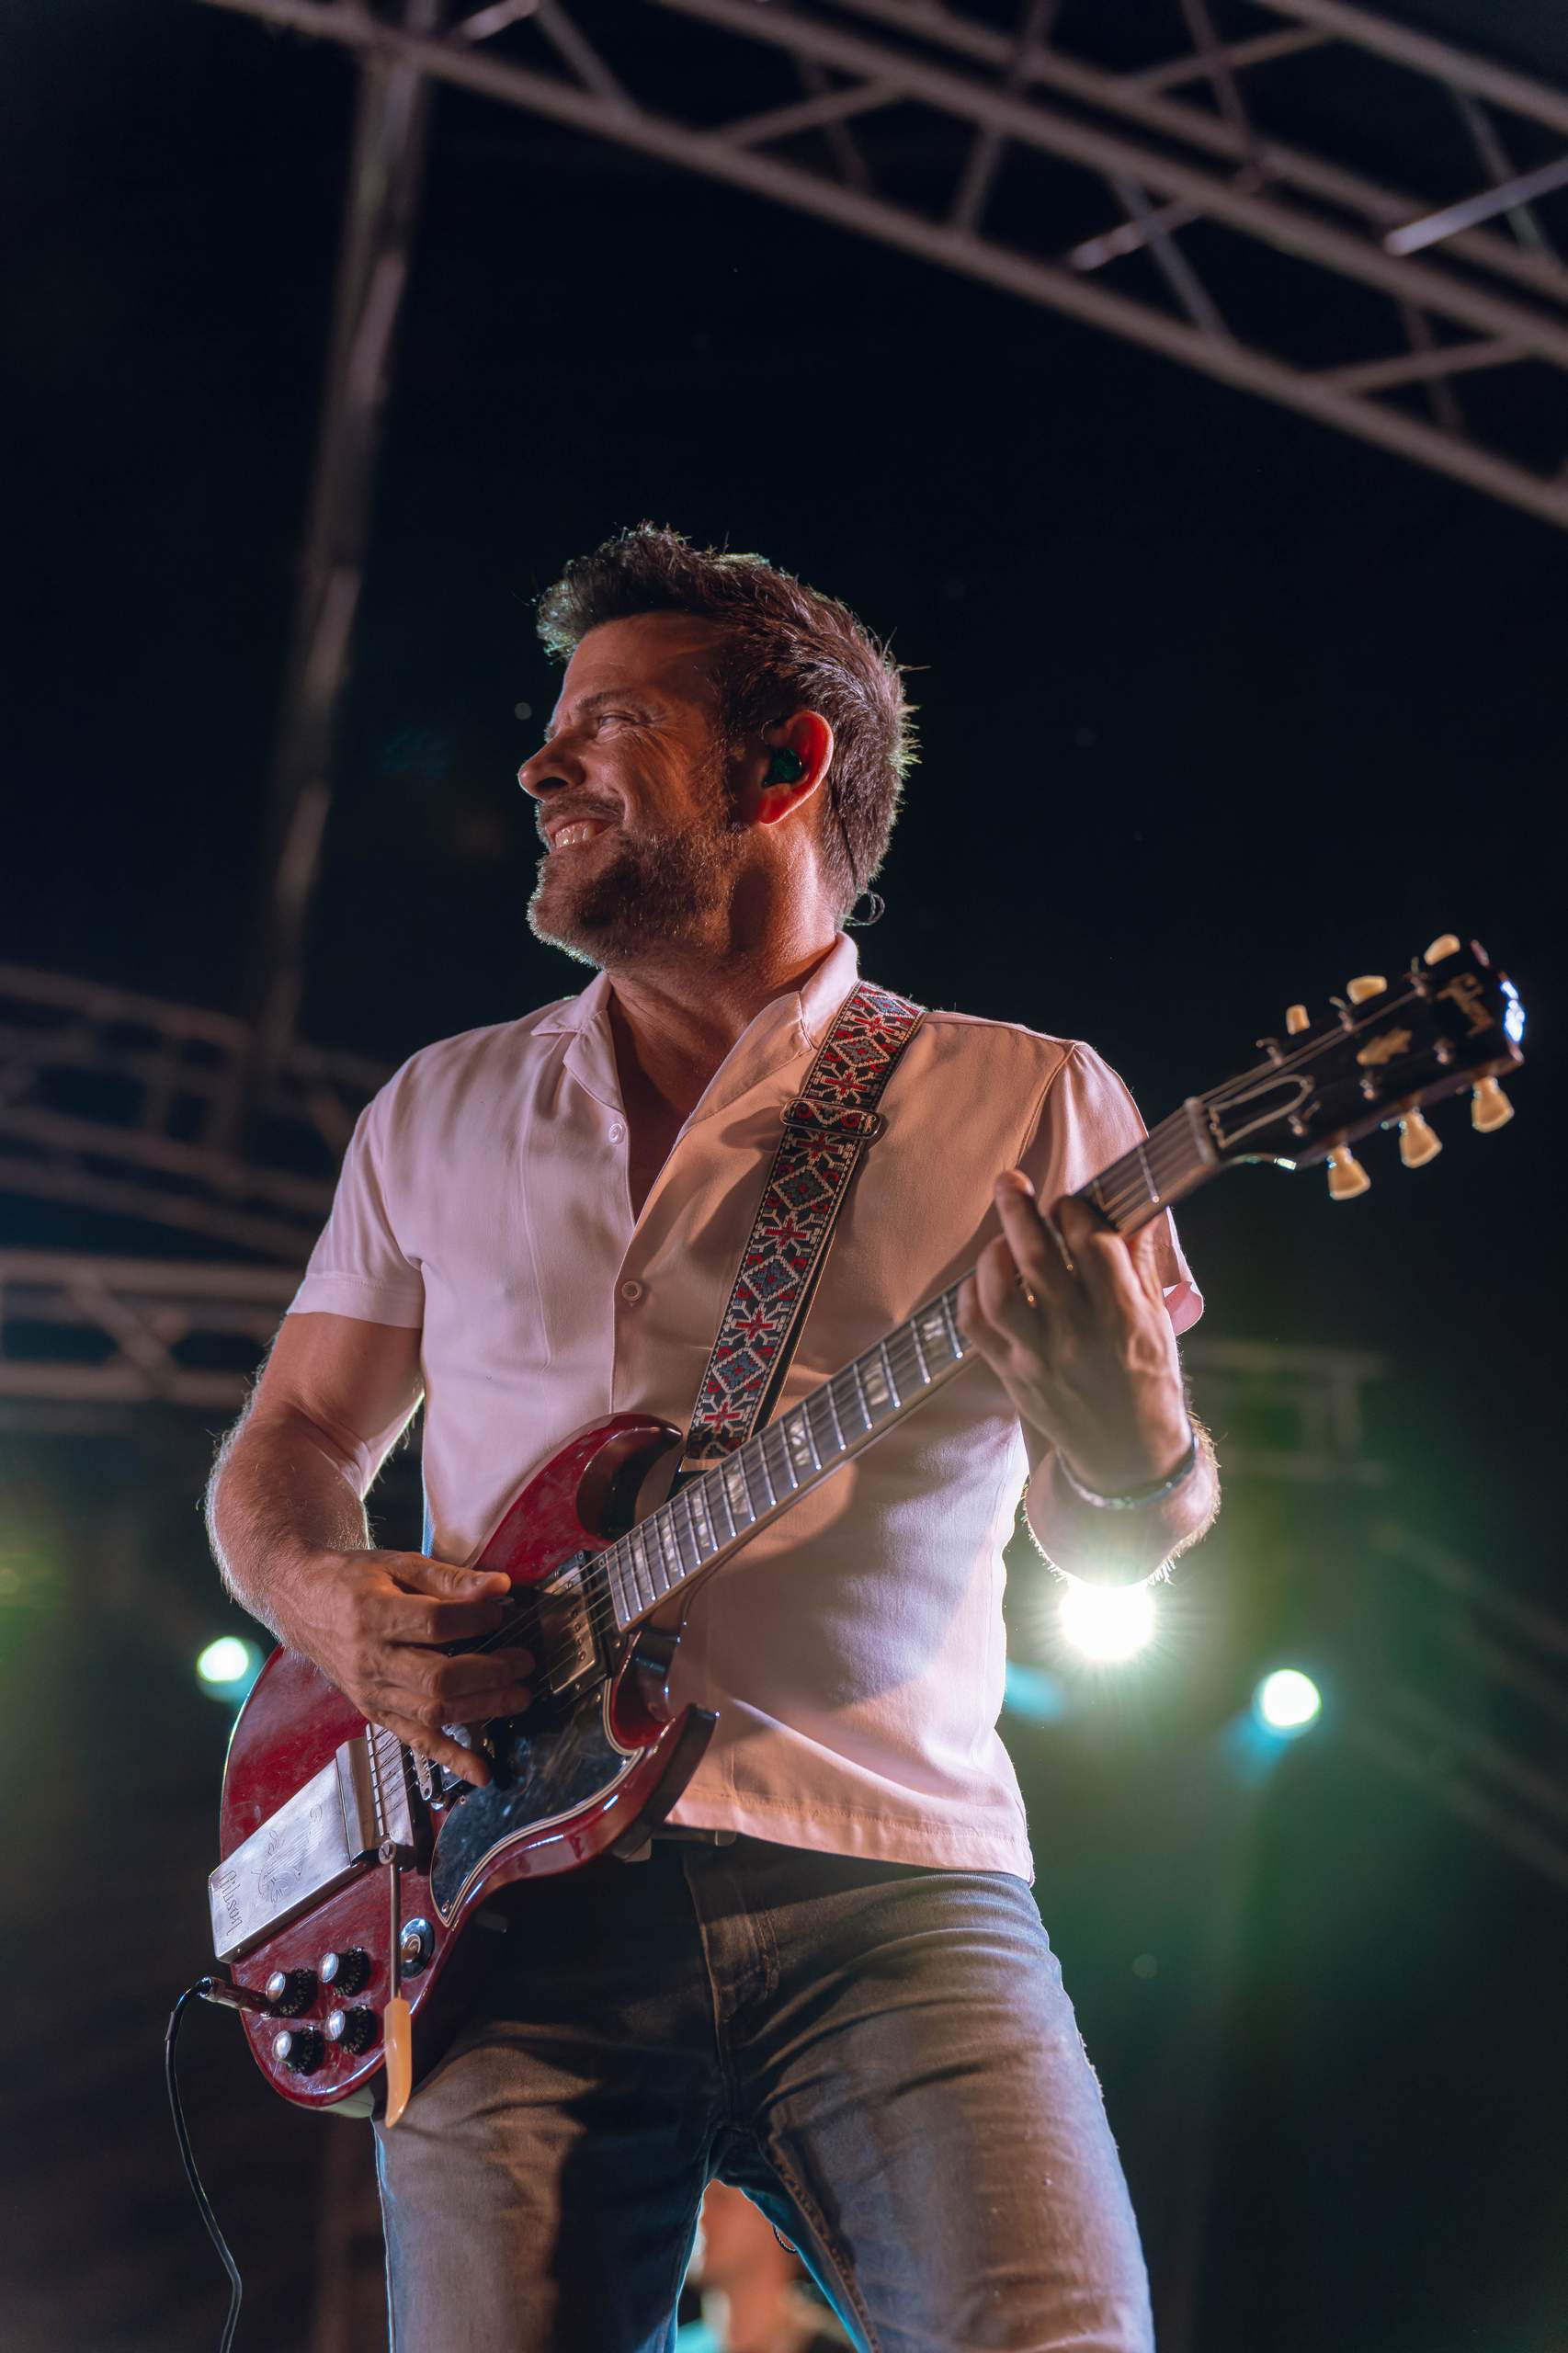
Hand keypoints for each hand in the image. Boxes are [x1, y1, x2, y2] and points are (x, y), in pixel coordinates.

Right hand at [280, 1549, 532, 1789]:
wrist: (302, 1604)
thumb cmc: (354, 1579)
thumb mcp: (397, 1564)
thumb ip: (449, 1578)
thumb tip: (500, 1586)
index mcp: (373, 1614)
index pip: (434, 1624)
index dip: (475, 1620)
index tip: (502, 1613)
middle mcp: (370, 1660)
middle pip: (437, 1678)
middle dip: (489, 1673)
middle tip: (524, 1662)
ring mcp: (371, 1693)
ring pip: (432, 1712)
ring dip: (483, 1709)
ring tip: (519, 1696)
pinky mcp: (374, 1713)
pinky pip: (416, 1741)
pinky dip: (452, 1758)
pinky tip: (482, 1771)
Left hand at [957, 1171, 1190, 1496]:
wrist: (1128, 1458)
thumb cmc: (1149, 1383)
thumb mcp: (1159, 1323)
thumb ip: (1141, 1265)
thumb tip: (1139, 1208)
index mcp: (1125, 1317)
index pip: (1093, 1244)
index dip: (1075, 1210)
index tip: (1069, 1201)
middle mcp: (1080, 1334)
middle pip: (1038, 1258)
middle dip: (1019, 1210)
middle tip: (1010, 1182)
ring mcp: (1041, 1358)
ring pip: (999, 1294)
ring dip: (993, 1255)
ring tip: (1000, 1239)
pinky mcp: (1013, 1377)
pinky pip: (976, 1328)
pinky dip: (970, 1296)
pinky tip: (981, 1280)